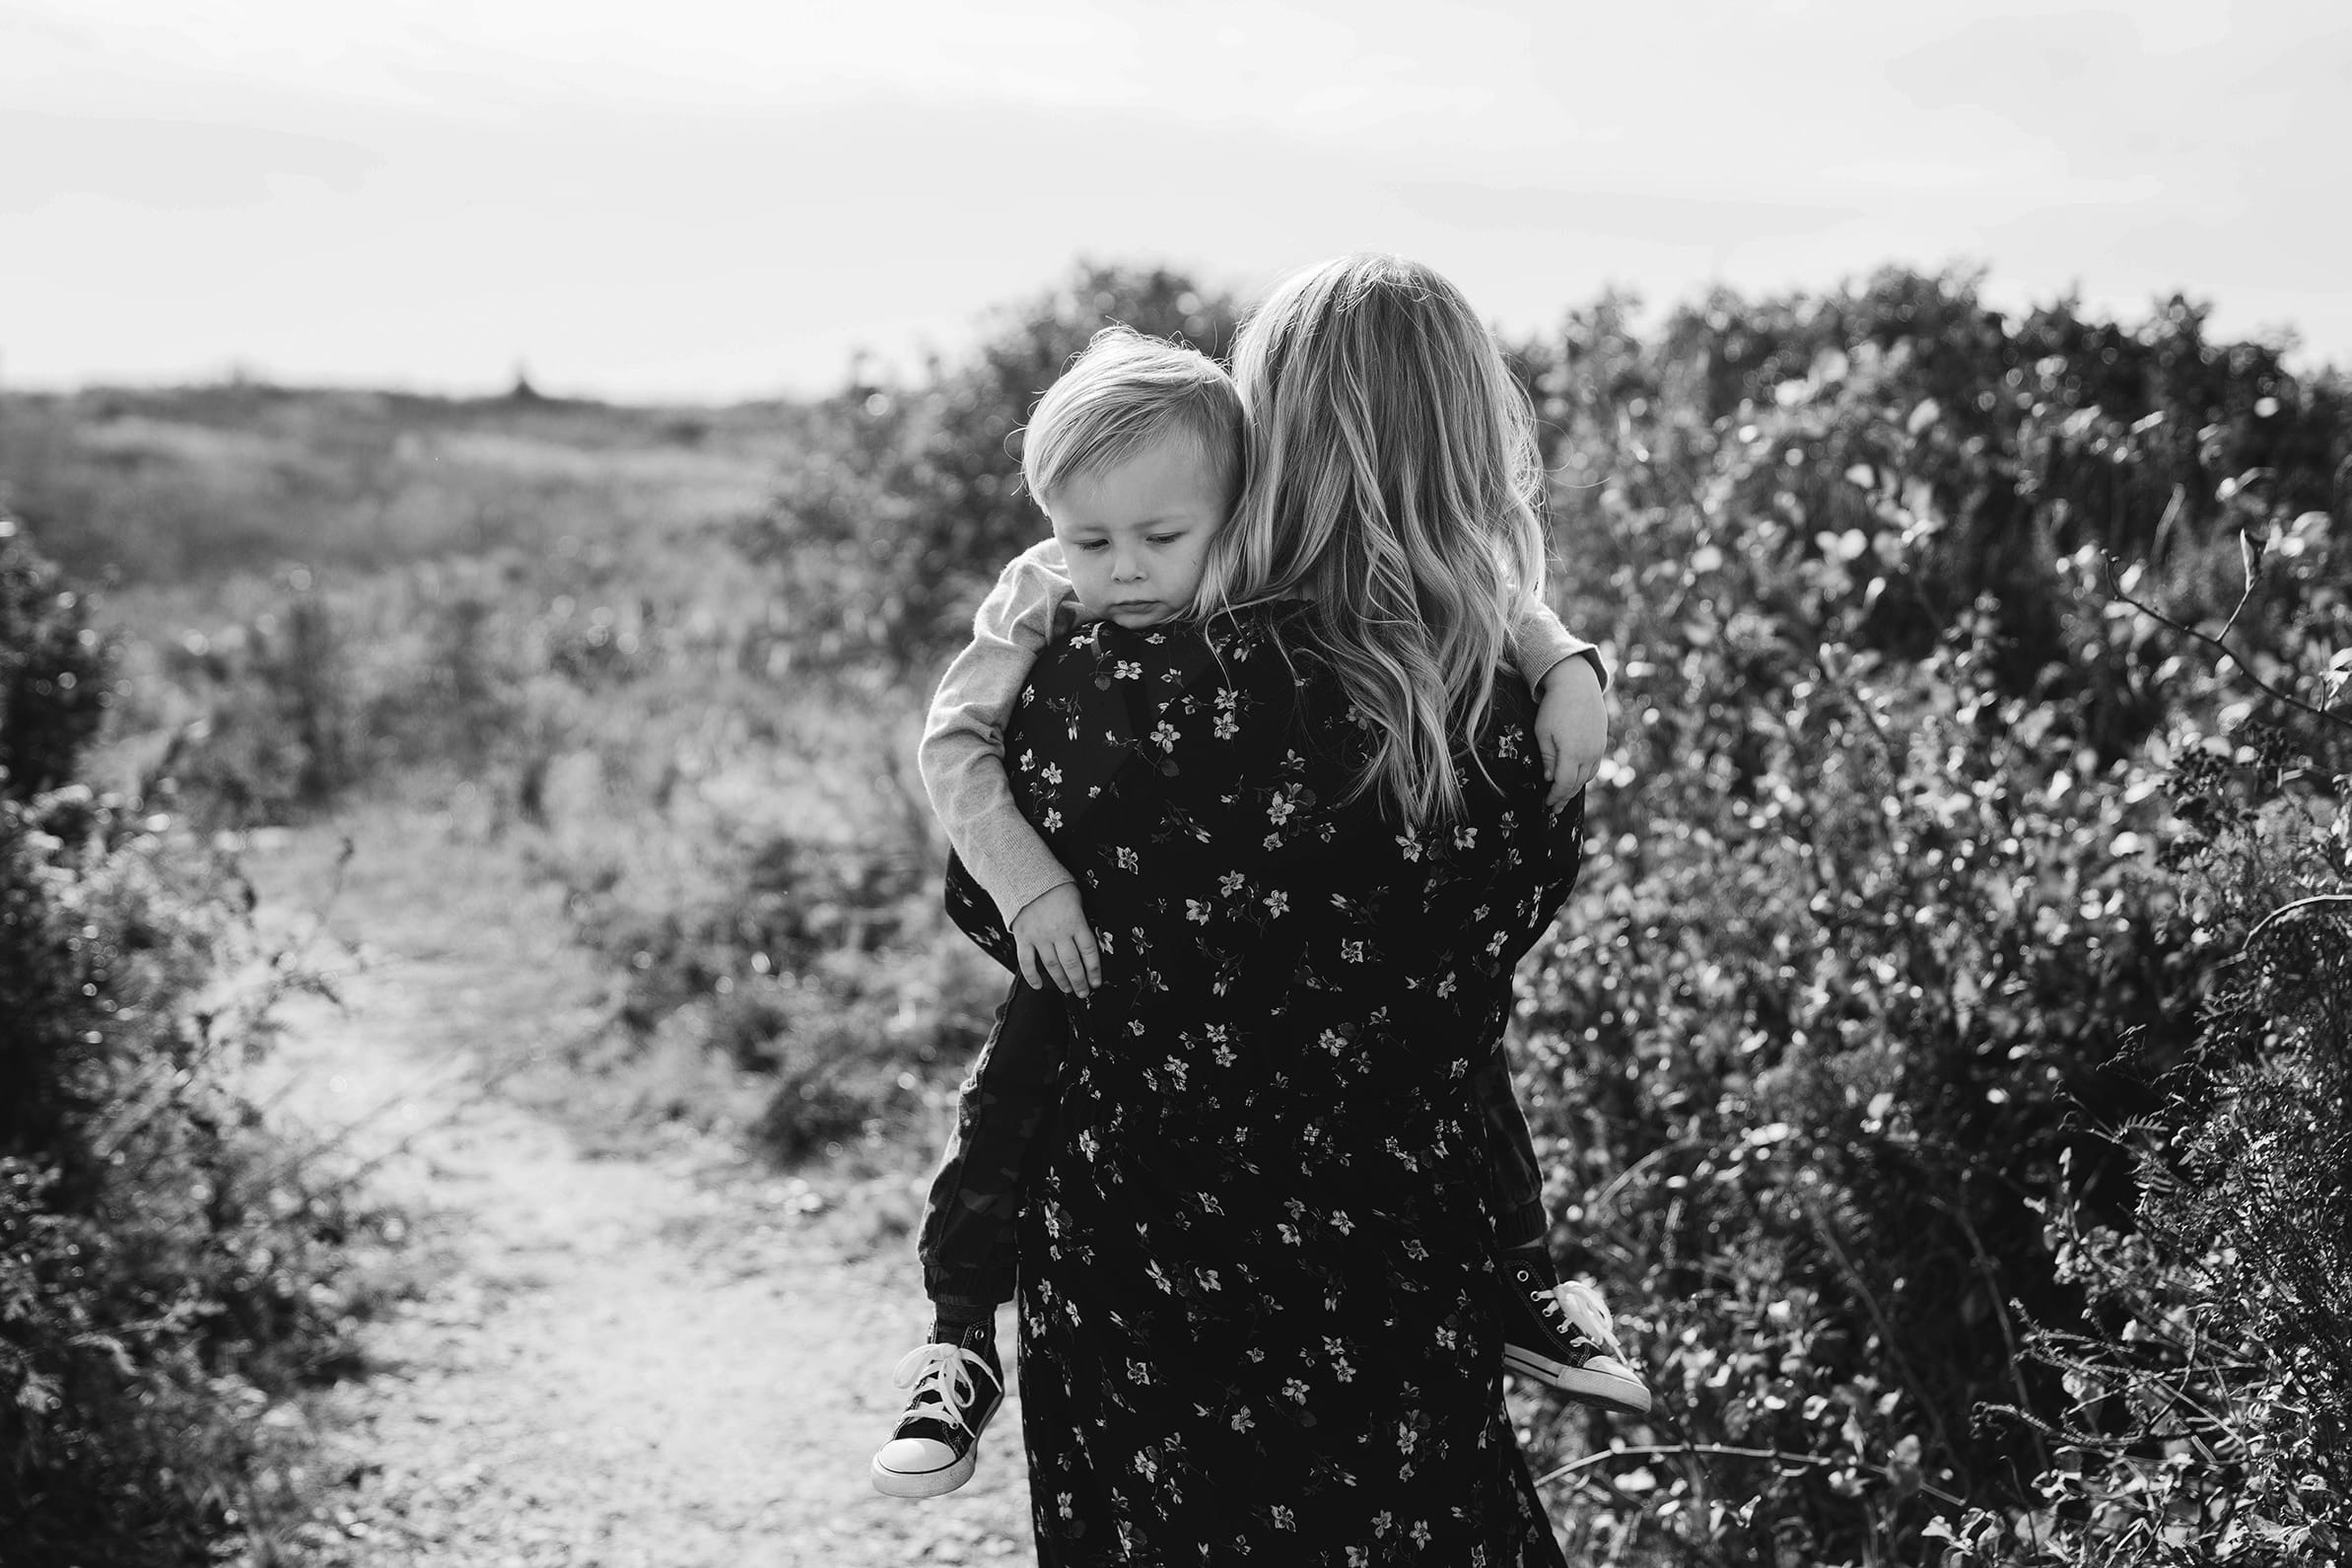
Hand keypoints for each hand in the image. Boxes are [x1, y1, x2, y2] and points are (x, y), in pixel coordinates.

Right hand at [1010, 883, 1100, 997]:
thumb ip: (1081, 920)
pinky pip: (1027, 962)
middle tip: (1083, 993)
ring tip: (1067, 990)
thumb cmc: (1056, 886)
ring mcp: (1040, 936)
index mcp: (1076, 922)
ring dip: (1061, 981)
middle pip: (1072, 964)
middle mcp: (1060, 932)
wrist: (1027, 874)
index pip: (1089, 952)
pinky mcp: (1023, 937)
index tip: (1096, 982)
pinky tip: (1039, 986)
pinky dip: (1032, 977)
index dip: (1094, 970)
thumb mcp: (1077, 899)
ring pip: (1053, 966)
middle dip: (1079, 982)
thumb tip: (1086, 942)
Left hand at [1535, 654, 1607, 812]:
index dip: (1555, 796)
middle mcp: (1589, 753)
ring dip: (1576, 787)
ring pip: (1588, 776)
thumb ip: (1547, 758)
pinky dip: (1585, 774)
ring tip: (1565, 795)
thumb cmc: (1554, 707)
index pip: (1564, 784)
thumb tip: (1549, 778)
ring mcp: (1598, 747)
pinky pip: (1594, 764)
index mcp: (1572, 753)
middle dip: (1565, 797)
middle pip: (1577, 784)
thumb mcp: (1543, 733)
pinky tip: (1576, 777)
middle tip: (1555, 808)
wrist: (1577, 684)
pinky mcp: (1601, 741)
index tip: (1546, 803)